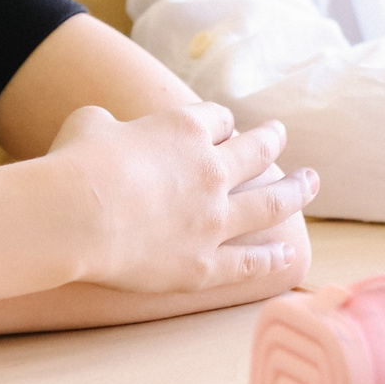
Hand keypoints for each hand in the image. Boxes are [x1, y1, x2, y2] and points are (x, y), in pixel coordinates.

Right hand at [46, 103, 316, 294]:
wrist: (75, 216)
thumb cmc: (74, 162)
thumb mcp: (89, 122)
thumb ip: (111, 124)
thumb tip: (111, 131)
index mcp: (184, 130)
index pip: (216, 119)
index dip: (219, 122)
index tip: (220, 125)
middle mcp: (210, 171)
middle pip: (255, 151)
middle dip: (271, 140)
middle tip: (280, 134)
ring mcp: (214, 221)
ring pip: (270, 203)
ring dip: (295, 191)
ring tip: (310, 182)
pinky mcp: (205, 264)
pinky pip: (249, 262)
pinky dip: (272, 259)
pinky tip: (289, 254)